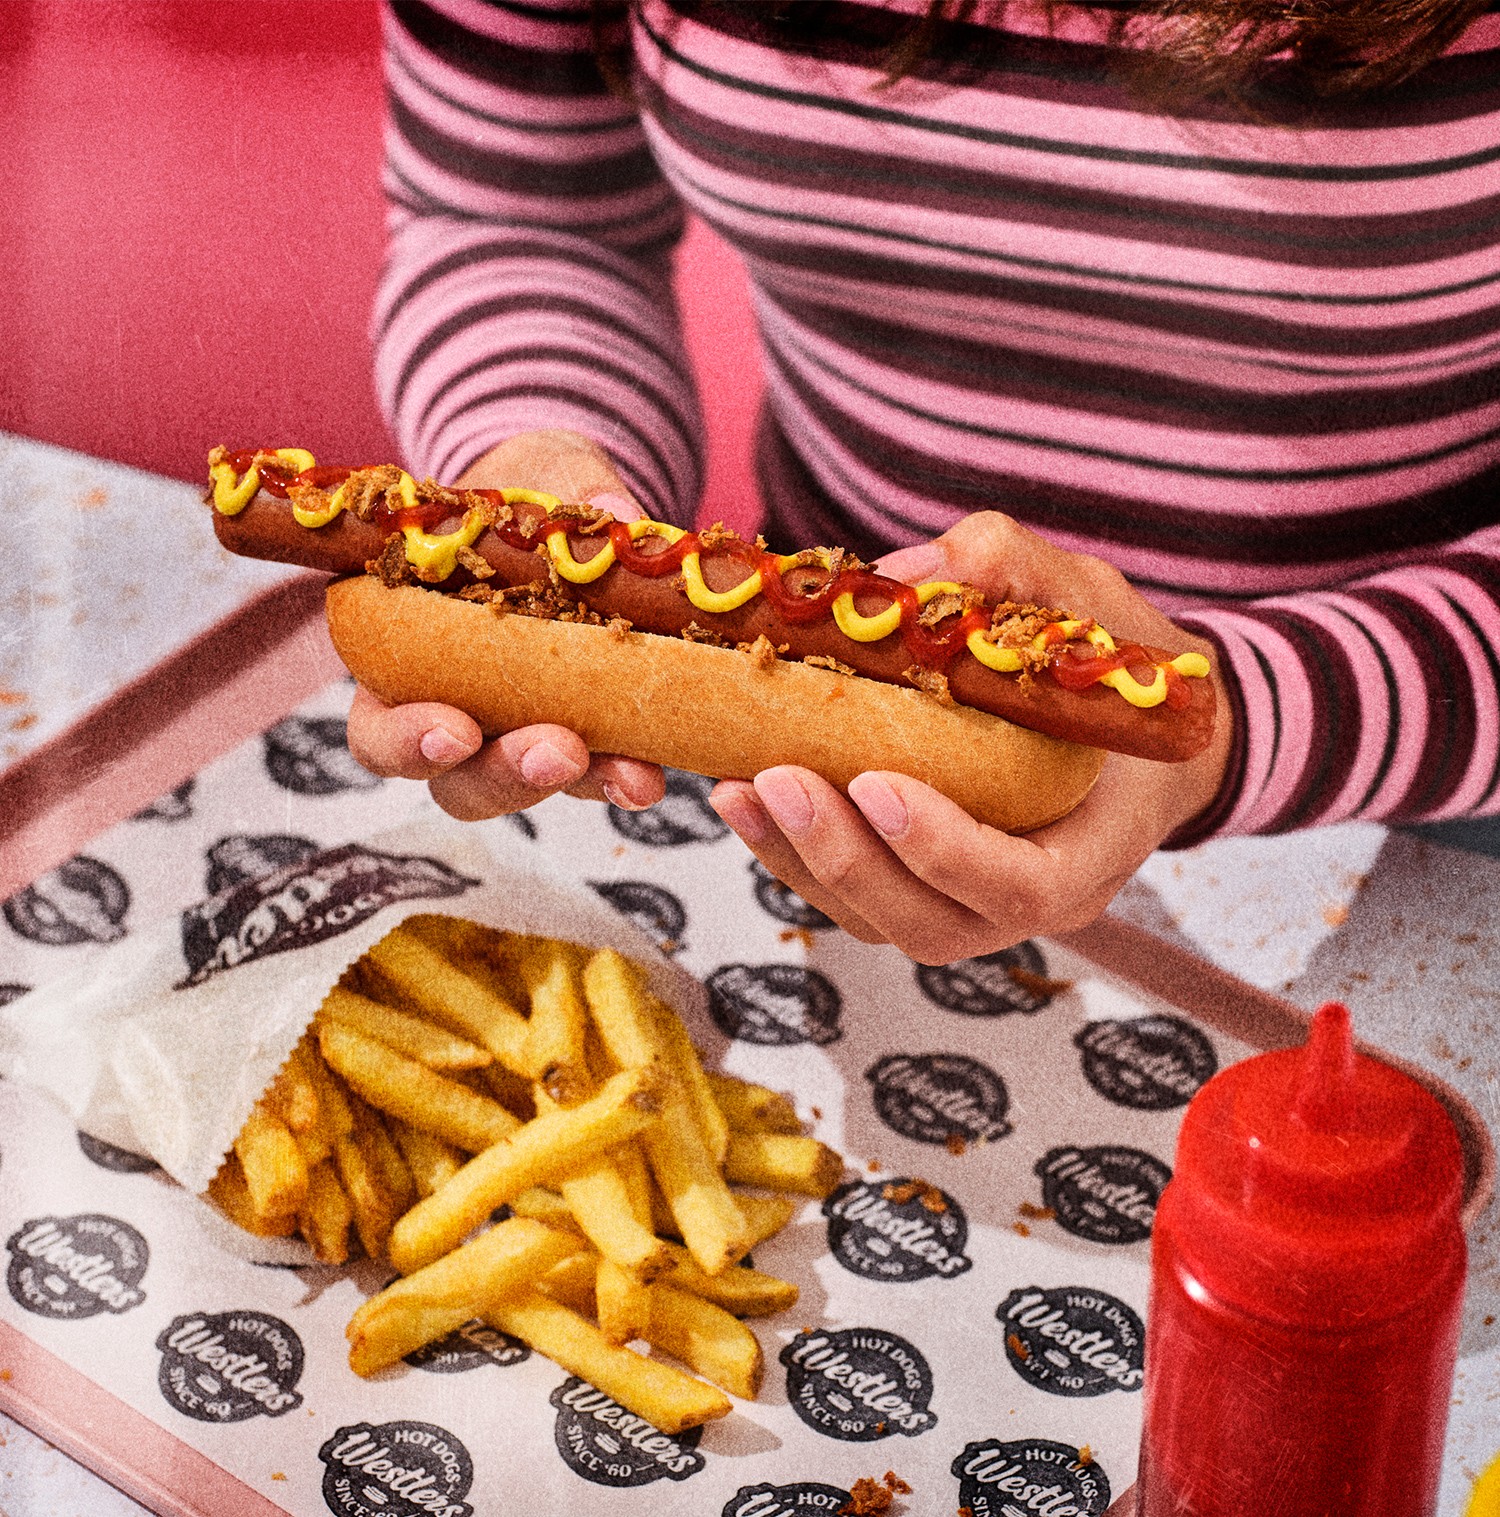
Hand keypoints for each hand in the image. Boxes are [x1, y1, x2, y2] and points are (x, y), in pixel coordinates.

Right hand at [344, 429, 665, 816]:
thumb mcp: (536, 473)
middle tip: (557, 753)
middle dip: (505, 774)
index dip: (405, 740)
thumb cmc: (524, 497)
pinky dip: (627, 774)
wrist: (580, 515)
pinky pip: (598, 771)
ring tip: (632, 775)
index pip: (379, 726)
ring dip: (580, 785)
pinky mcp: (586, 737)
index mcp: (400, 656)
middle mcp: (454, 711)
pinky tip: (659, 772)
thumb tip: (616, 515)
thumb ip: (563, 490)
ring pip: (530, 786)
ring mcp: (520, 731)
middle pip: (457, 778)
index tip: (454, 731)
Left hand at [708, 512, 1234, 962]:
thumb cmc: (1120, 673)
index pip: (1025, 884)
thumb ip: (1006, 571)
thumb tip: (901, 572)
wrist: (1132, 734)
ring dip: (802, 864)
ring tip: (739, 789)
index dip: (946, 849)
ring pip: (882, 921)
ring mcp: (979, 908)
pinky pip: (856, 902)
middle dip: (847, 858)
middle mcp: (1039, 898)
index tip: (877, 783)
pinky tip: (744, 798)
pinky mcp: (925, 894)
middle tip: (778, 780)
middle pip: (934, 922)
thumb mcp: (1086, 599)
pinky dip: (794, 859)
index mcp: (1098, 844)